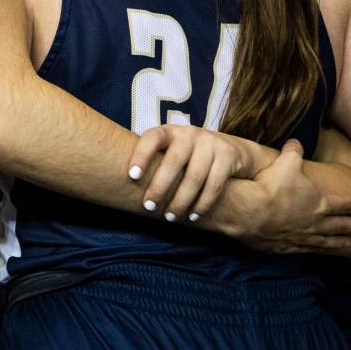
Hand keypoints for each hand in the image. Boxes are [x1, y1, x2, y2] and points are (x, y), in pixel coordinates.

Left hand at [128, 123, 251, 222]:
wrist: (230, 150)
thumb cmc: (187, 156)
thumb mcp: (171, 151)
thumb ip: (153, 162)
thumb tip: (120, 186)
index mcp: (169, 132)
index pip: (152, 138)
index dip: (141, 155)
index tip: (132, 176)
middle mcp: (190, 133)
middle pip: (173, 161)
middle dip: (160, 187)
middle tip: (149, 208)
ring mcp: (211, 143)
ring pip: (194, 176)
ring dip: (181, 201)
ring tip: (170, 217)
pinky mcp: (228, 155)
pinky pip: (214, 184)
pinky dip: (203, 204)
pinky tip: (193, 216)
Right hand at [235, 139, 350, 254]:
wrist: (250, 211)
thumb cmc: (271, 186)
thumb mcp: (286, 162)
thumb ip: (294, 151)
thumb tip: (296, 142)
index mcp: (319, 203)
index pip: (343, 204)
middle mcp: (315, 222)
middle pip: (340, 225)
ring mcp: (301, 237)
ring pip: (326, 241)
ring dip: (339, 242)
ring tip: (348, 243)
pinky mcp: (285, 246)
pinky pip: (306, 250)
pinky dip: (314, 251)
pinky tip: (317, 251)